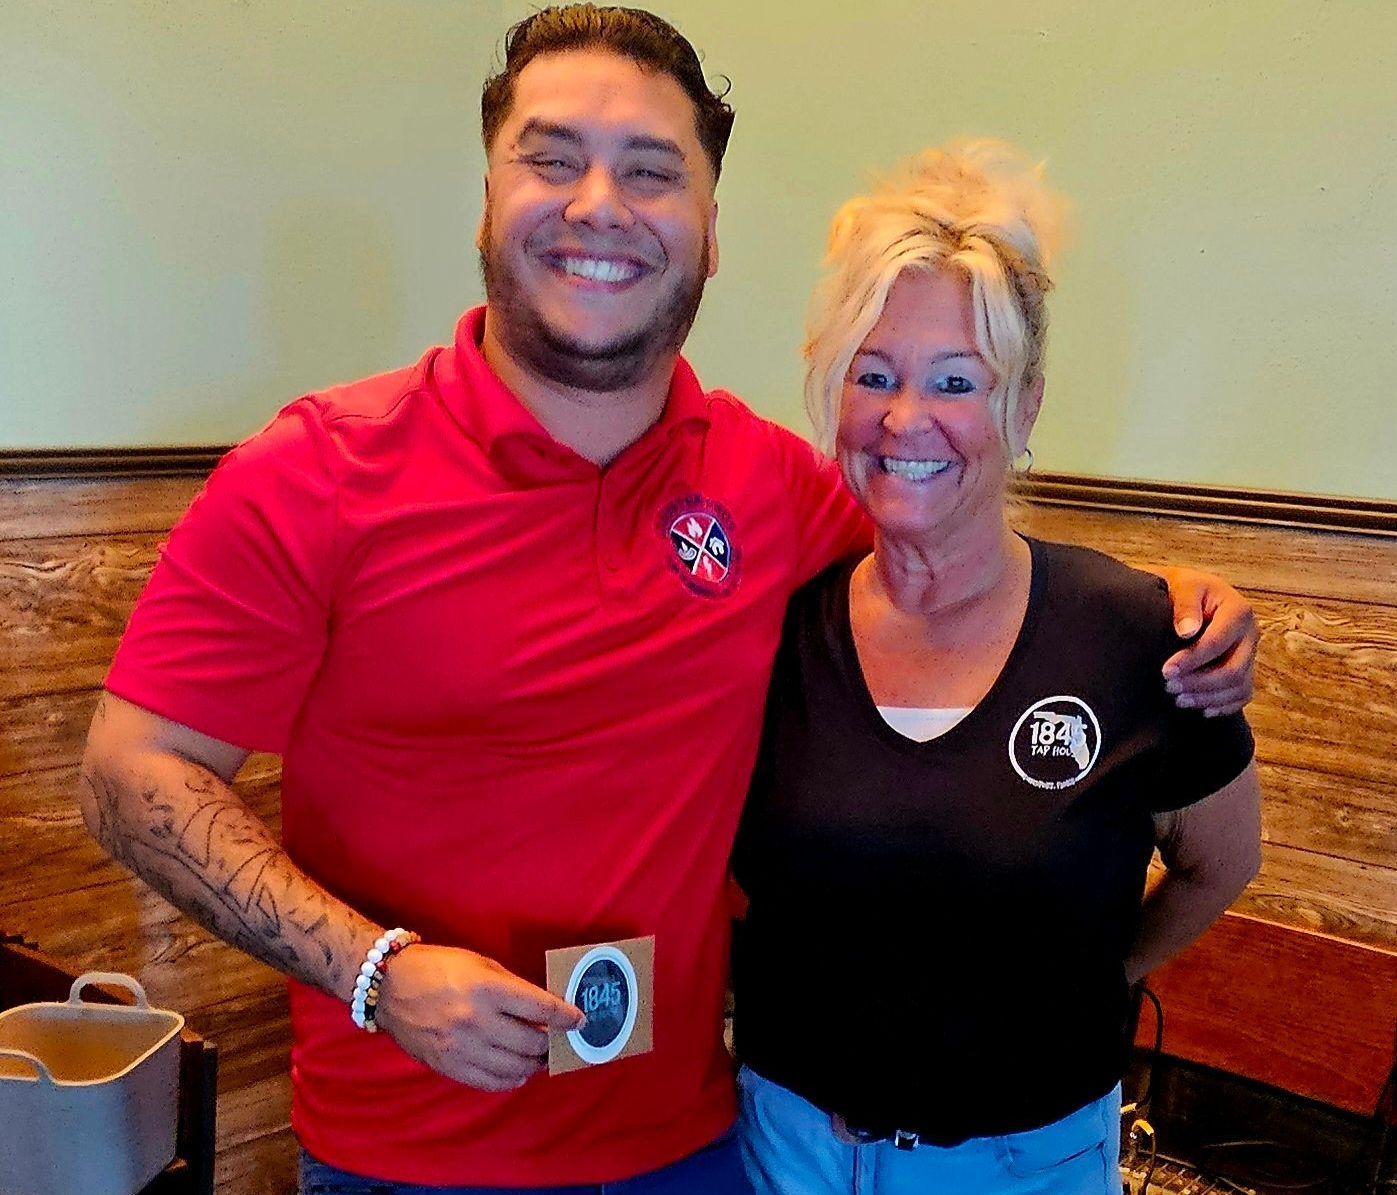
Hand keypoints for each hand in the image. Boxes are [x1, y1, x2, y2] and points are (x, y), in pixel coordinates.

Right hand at [374, 943, 582, 1091]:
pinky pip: (489, 1082)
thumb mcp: (480, 964)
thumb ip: (513, 987)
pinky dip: (510, 1079)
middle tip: (556, 1040)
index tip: (579, 1021)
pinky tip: (516, 1071)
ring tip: (538, 1057)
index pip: (541, 1010)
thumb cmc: (439, 967)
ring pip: (514, 1068)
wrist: (390, 986)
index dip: (566, 1017)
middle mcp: (477, 1021)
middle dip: (550, 1043)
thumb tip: (543, 1010)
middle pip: (532, 1043)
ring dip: (533, 1064)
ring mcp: (461, 1048)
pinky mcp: (448, 1066)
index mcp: (488, 989)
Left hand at [1158, 566, 1258, 716]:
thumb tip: (1186, 631)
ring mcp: (1250, 653)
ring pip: (1239, 686)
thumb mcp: (1183, 586)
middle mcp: (1250, 634)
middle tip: (1169, 687)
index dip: (1191, 660)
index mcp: (1239, 611)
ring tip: (1178, 699)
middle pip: (1233, 670)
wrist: (1191, 593)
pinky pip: (1243, 694)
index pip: (1217, 643)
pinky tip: (1202, 710)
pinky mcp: (1245, 667)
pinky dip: (1225, 705)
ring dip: (1209, 697)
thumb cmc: (1185, 589)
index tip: (1166, 671)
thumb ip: (1185, 605)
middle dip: (1200, 683)